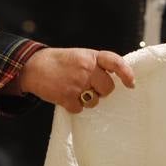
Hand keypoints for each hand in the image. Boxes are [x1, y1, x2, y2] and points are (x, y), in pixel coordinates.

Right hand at [16, 47, 135, 112]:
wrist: (34, 66)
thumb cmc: (60, 61)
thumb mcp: (80, 56)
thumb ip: (96, 65)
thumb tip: (115, 79)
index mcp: (91, 56)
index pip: (115, 62)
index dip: (126, 73)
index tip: (131, 84)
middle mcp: (87, 69)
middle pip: (108, 88)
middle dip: (102, 91)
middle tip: (90, 87)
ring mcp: (77, 84)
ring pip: (95, 101)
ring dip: (87, 100)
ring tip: (75, 90)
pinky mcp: (67, 98)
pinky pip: (79, 109)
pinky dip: (74, 106)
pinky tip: (66, 96)